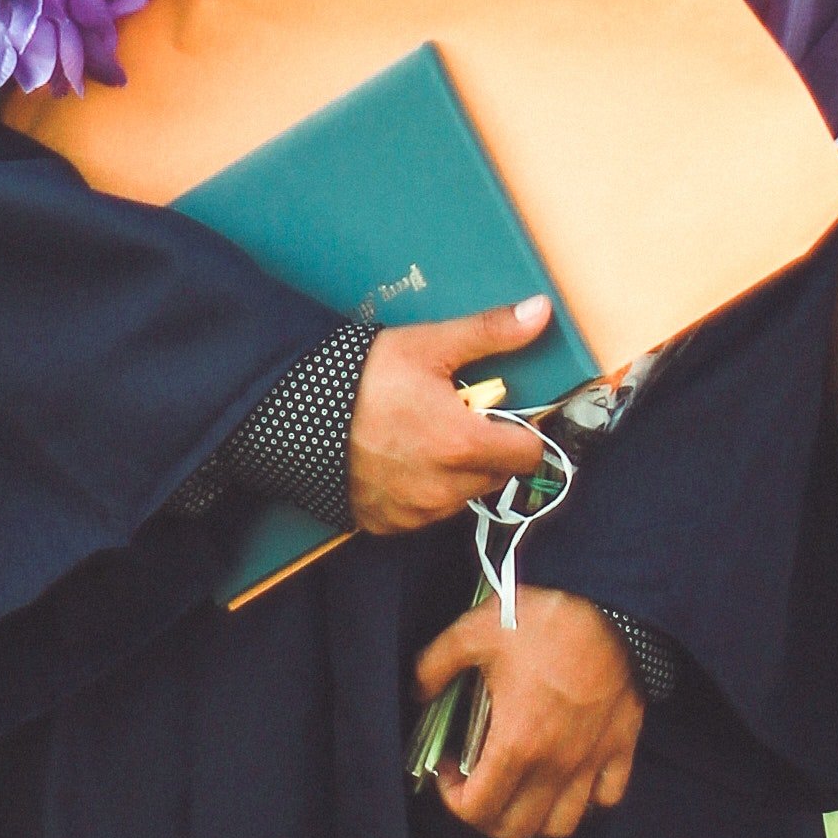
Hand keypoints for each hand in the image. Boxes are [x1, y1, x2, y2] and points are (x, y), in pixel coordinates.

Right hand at [347, 302, 551, 535]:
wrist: (295, 410)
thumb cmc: (368, 374)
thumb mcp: (432, 344)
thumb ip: (492, 333)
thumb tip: (542, 312)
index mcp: (463, 445)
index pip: (527, 454)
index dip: (522, 429)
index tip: (501, 412)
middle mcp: (443, 491)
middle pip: (496, 475)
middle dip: (487, 449)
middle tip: (457, 416)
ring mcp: (414, 514)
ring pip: (462, 496)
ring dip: (457, 472)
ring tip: (424, 435)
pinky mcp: (387, 525)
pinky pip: (425, 514)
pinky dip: (424, 492)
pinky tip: (401, 459)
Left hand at [414, 588, 642, 837]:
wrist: (612, 605)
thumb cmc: (544, 620)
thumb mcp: (476, 630)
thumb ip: (437, 662)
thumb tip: (418, 690)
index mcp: (516, 745)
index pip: (477, 811)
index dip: (451, 799)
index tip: (447, 770)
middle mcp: (554, 767)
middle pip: (516, 831)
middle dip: (486, 817)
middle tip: (476, 783)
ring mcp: (590, 763)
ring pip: (561, 827)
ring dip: (534, 819)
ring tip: (520, 788)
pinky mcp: (620, 749)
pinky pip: (606, 799)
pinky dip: (585, 801)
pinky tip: (569, 777)